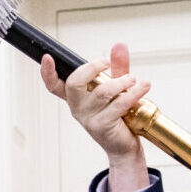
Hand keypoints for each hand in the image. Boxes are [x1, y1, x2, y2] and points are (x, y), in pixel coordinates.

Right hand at [41, 43, 150, 191]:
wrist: (125, 146)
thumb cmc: (118, 116)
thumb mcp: (116, 88)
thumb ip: (117, 67)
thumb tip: (119, 45)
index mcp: (76, 98)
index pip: (54, 85)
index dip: (47, 72)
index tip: (47, 57)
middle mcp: (77, 107)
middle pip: (74, 82)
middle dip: (91, 68)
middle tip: (106, 63)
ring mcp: (88, 118)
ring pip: (101, 92)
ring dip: (121, 82)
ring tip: (133, 79)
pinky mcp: (102, 126)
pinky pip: (117, 105)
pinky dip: (133, 94)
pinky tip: (143, 87)